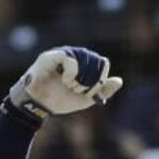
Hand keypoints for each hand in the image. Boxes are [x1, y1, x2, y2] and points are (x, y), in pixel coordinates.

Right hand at [5, 47, 122, 123]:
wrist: (40, 105)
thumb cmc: (60, 99)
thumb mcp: (86, 98)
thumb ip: (103, 91)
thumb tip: (119, 81)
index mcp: (85, 62)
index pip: (102, 63)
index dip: (99, 80)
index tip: (89, 92)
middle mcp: (75, 54)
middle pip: (96, 62)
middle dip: (89, 82)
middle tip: (77, 90)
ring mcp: (64, 53)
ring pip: (85, 59)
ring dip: (80, 78)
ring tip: (69, 86)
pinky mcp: (52, 56)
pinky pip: (70, 59)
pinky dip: (71, 74)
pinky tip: (65, 81)